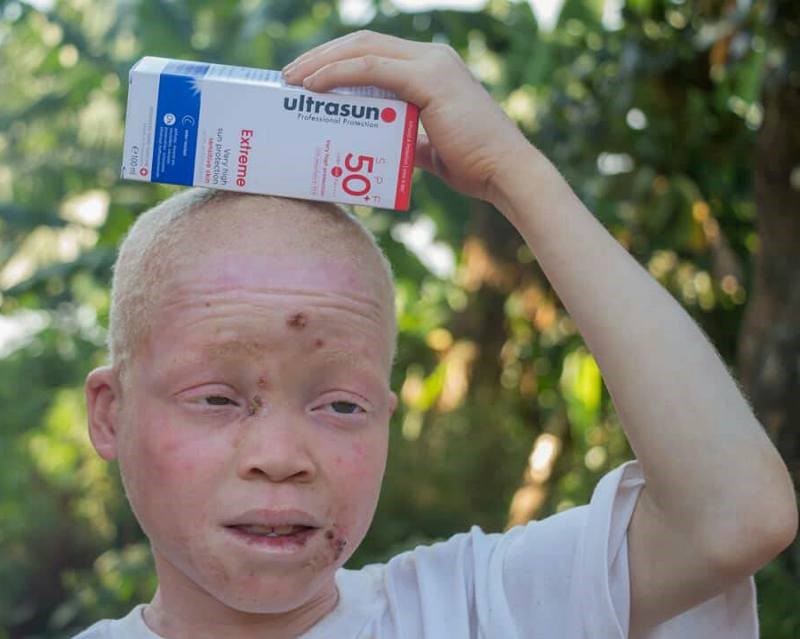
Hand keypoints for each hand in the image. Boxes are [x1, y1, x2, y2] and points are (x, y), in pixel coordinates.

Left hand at [281, 30, 531, 204]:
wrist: (505, 174)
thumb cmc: (473, 165)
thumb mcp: (430, 146)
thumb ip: (407, 137)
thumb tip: (382, 146)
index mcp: (432, 68)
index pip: (375, 52)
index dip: (337, 59)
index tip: (307, 77)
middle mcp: (431, 57)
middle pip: (363, 43)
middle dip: (321, 55)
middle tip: (289, 76)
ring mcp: (432, 64)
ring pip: (363, 50)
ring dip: (322, 61)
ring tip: (292, 80)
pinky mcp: (429, 80)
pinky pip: (372, 69)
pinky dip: (339, 74)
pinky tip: (314, 86)